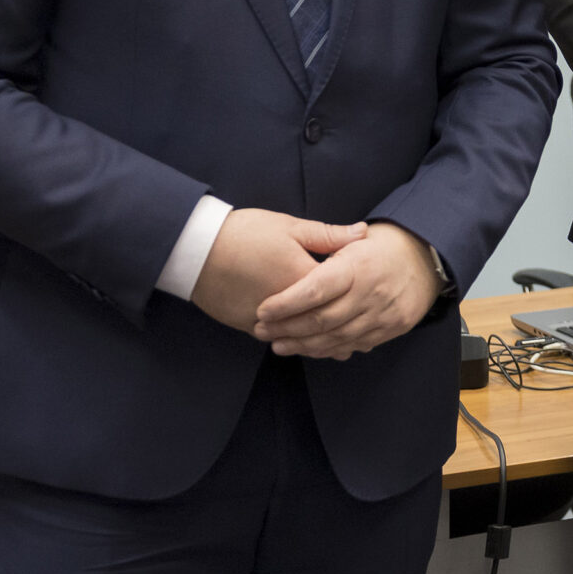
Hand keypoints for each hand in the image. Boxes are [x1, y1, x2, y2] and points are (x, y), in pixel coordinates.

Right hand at [191, 208, 367, 332]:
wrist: (196, 250)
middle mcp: (288, 306)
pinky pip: (279, 340)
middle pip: (324, 323)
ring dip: (323, 344)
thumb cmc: (245, 233)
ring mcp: (267, 320)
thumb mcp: (290, 227)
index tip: (375, 300)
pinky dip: (295, 343)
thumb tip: (363, 233)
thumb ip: (329, 236)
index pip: (341, 293)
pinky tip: (307, 343)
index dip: (359, 297)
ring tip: (346, 347)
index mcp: (303, 277)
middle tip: (368, 337)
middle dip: (346, 330)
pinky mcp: (248, 327)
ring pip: (302, 338)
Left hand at [254, 221, 440, 358]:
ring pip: (335, 338)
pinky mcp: (391, 328)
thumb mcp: (356, 238)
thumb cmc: (384, 245)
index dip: (285, 304)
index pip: (315, 289)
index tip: (262, 310)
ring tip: (279, 344)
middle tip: (263, 330)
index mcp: (359, 265)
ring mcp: (383, 314)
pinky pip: (354, 345)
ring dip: (303, 345)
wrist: (428, 258)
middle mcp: (371, 292)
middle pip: (322, 320)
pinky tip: (310, 348)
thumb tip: (290, 261)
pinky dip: (329, 350)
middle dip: (287, 328)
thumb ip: (325, 247)